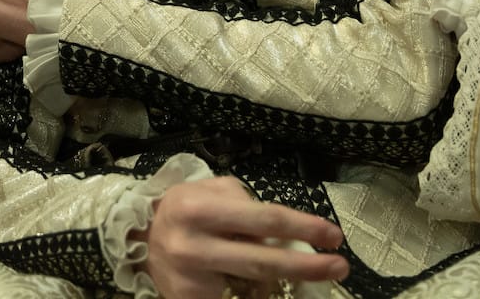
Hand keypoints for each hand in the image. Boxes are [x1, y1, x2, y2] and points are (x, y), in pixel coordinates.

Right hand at [141, 178, 347, 298]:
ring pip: (252, 285)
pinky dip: (256, 296)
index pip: (264, 218)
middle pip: (264, 259)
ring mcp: (191, 278)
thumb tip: (286, 231)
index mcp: (201, 208)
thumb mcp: (210, 191)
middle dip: (308, 265)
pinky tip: (268, 290)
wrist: (139, 239)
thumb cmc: (185, 208)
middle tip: (340, 267)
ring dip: (289, 283)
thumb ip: (246, 204)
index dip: (304, 227)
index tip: (334, 236)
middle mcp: (194, 244)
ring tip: (315, 276)